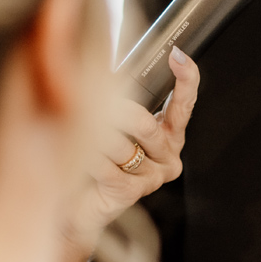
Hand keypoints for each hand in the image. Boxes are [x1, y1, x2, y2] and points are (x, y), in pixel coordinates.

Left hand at [80, 51, 199, 238]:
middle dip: (113, 115)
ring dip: (94, 140)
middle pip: (146, 125)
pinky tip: (77, 158)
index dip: (186, 79)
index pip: (184, 103)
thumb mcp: (107, 123)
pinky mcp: (133, 191)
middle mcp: (166, 154)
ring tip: (75, 137)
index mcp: (167, 133)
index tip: (177, 56)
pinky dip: (87, 159)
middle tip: (86, 108)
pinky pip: (108, 167)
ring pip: (124, 147)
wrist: (74, 205)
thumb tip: (106, 64)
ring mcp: (152, 176)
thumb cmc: (90, 160)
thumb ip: (117, 98)